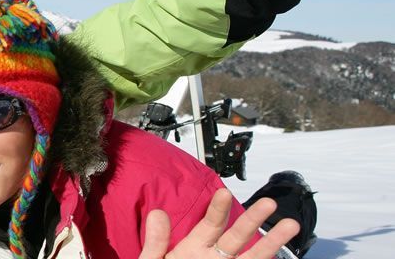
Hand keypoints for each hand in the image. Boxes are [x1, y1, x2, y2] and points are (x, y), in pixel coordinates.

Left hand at [140, 189, 299, 258]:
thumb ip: (157, 242)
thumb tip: (156, 213)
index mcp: (193, 249)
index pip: (210, 224)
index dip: (218, 209)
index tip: (224, 193)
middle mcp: (215, 258)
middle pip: (237, 236)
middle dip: (253, 220)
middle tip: (268, 203)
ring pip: (253, 257)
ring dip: (270, 243)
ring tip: (290, 226)